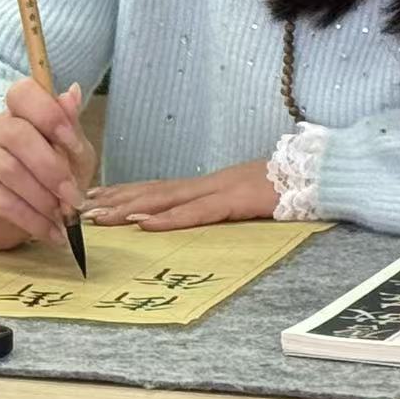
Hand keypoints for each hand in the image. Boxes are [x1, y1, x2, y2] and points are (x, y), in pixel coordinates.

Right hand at [0, 78, 98, 250]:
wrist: (17, 217)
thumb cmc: (48, 178)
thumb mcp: (71, 155)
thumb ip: (72, 129)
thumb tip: (73, 92)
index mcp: (22, 112)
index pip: (24, 93)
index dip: (50, 114)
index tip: (73, 143)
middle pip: (18, 135)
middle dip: (52, 168)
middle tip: (74, 197)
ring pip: (11, 171)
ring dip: (44, 199)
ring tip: (64, 218)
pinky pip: (3, 202)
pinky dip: (32, 220)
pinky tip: (51, 232)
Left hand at [83, 160, 278, 231]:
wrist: (318, 173)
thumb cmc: (282, 191)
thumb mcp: (242, 200)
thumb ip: (216, 207)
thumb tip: (188, 220)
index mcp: (205, 186)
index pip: (157, 189)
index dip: (123, 192)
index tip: (92, 197)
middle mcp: (206, 184)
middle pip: (153, 192)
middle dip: (116, 201)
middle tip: (80, 208)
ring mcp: (220, 189)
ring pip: (167, 200)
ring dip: (132, 208)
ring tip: (102, 216)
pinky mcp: (236, 200)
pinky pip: (199, 212)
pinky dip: (172, 219)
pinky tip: (148, 225)